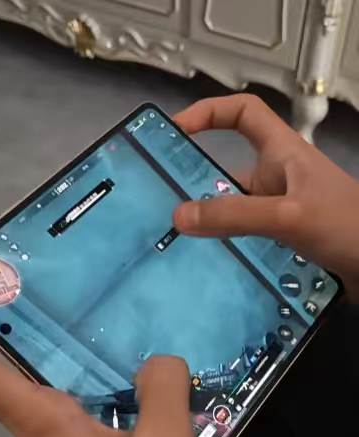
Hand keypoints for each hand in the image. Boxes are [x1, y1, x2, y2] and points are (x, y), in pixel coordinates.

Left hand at [0, 300, 196, 436]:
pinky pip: (69, 420)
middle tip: (36, 292)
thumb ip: (163, 393)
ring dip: (61, 367)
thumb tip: (158, 361)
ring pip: (46, 398)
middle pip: (9, 377)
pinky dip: (87, 398)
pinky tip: (124, 397)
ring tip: (99, 339)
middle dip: (14, 334)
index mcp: (46, 425)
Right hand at [173, 94, 358, 298]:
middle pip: (227, 168)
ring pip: (233, 209)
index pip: (243, 113)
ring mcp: (278, 211)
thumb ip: (236, 216)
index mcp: (281, 153)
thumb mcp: (288, 215)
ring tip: (172, 239)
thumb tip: (179, 217)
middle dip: (194, 180)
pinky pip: (243, 237)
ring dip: (208, 222)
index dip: (210, 112)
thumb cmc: (346, 225)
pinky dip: (224, 246)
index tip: (176, 130)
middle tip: (158, 201)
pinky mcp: (281, 240)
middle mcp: (276, 179)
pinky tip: (205, 264)